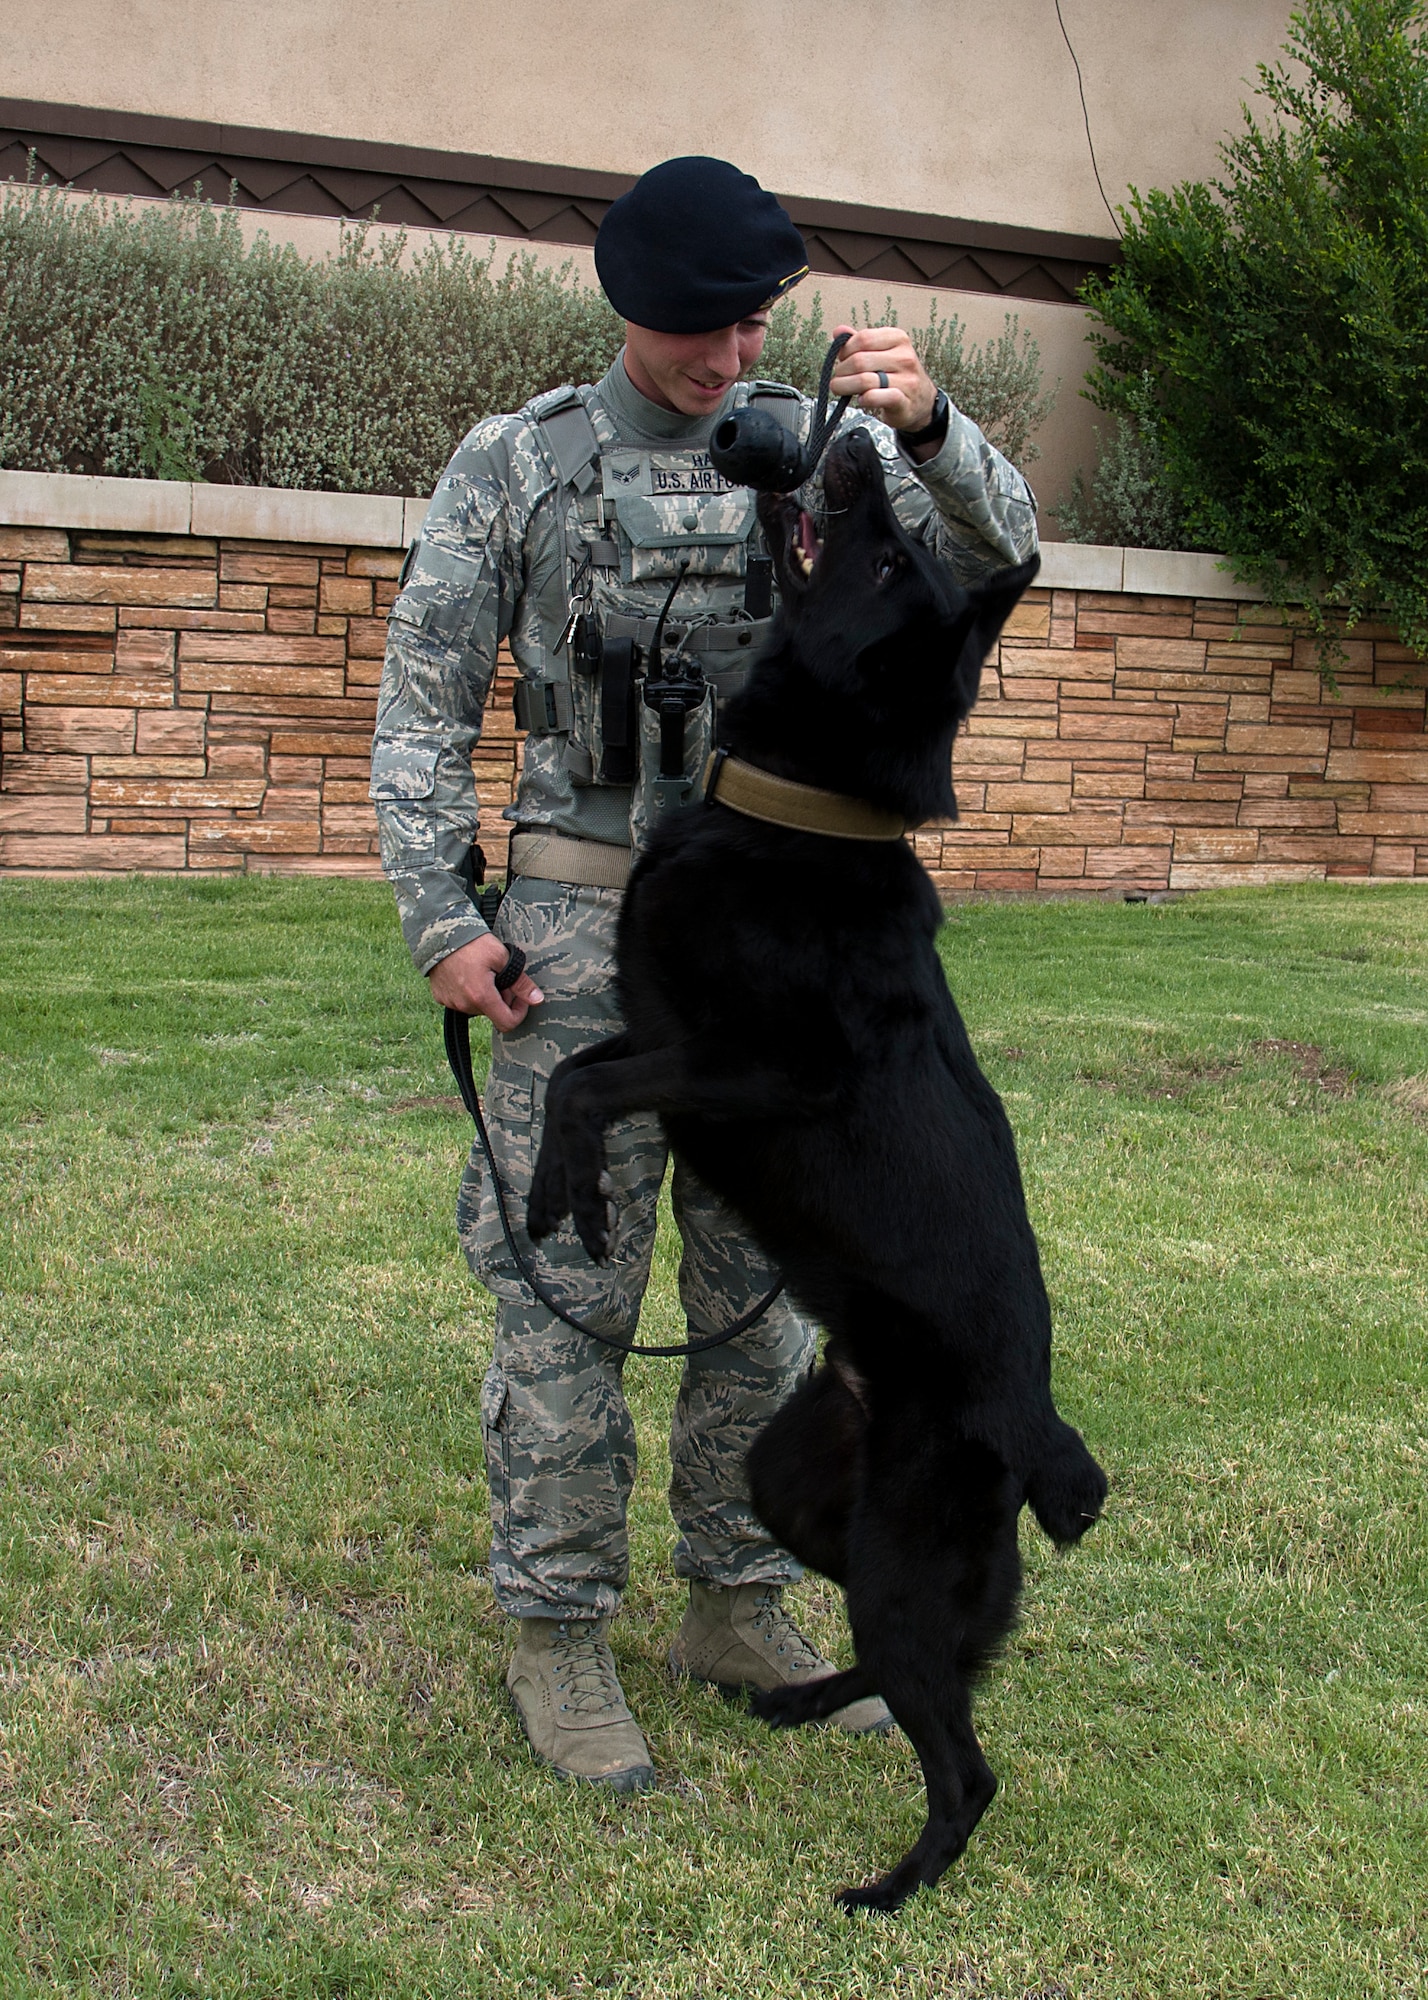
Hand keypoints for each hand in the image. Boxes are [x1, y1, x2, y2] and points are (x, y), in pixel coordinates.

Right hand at [428, 934, 543, 1032]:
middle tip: (500, 976)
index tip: (520, 997)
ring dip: (485, 995)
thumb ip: (521, 982)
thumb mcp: (502, 958)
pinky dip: (468, 992)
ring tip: (483, 972)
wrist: (440, 932)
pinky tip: (468, 974)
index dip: (519, 1012)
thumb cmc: (472, 942)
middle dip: (501, 998)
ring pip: (477, 1007)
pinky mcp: (441, 997)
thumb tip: (537, 999)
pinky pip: (461, 1001)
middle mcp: (464, 1005)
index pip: (507, 1023)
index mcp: (481, 997)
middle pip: (492, 1012)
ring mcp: (451, 1002)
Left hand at [829, 324, 939, 452]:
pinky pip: (877, 397)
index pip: (863, 338)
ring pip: (864, 380)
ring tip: (842, 389)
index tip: (842, 359)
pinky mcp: (904, 402)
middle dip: (842, 371)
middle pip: (860, 360)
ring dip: (845, 386)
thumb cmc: (896, 374)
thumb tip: (838, 331)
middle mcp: (904, 357)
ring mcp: (906, 380)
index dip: (846, 350)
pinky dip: (864, 399)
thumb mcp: (881, 352)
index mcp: (898, 338)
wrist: (921, 401)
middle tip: (839, 377)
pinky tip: (861, 399)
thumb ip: (859, 342)